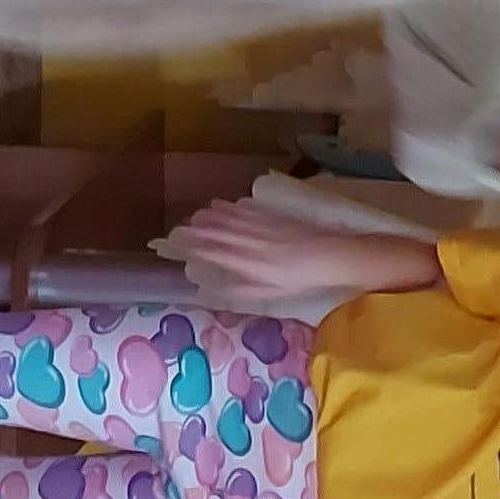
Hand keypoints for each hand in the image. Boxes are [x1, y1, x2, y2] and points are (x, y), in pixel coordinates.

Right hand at [163, 195, 402, 307]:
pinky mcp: (272, 216)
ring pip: (228, 217)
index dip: (191, 245)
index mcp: (244, 260)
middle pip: (215, 231)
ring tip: (197, 215)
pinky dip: (232, 207)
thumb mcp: (265, 293)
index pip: (210, 250)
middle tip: (178, 228)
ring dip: (211, 216)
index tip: (174, 243)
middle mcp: (247, 239)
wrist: (325, 256)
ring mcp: (259, 225)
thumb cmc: (296, 280)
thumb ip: (238, 288)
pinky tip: (227, 205)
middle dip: (194, 229)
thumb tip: (213, 287)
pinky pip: (245, 209)